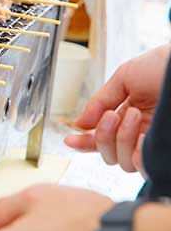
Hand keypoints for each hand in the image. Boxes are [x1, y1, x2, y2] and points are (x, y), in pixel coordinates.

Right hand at [65, 44, 169, 173]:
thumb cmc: (163, 66)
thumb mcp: (124, 77)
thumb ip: (100, 101)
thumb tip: (79, 124)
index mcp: (128, 116)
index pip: (102, 137)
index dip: (85, 142)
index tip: (69, 140)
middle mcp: (140, 133)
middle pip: (108, 154)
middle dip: (102, 136)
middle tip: (112, 114)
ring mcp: (153, 142)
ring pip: (121, 161)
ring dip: (119, 138)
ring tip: (133, 113)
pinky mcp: (163, 151)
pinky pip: (139, 164)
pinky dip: (132, 150)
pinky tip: (140, 131)